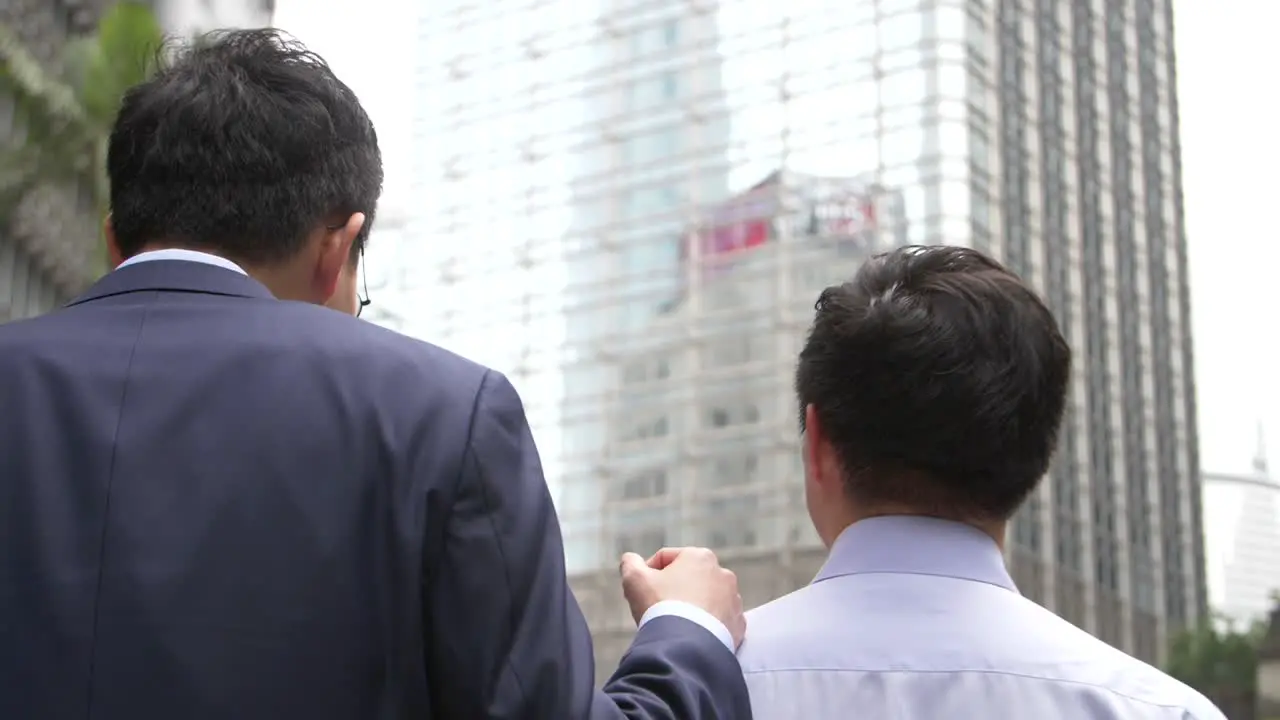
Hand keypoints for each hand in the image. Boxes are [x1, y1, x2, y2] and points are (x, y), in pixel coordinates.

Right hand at [618, 546, 745, 648]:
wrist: (687, 648)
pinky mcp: (738, 626)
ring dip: (691, 608)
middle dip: (672, 591)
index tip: (640, 591)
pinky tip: (691, 636)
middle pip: (688, 579)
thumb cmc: (660, 606)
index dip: (648, 573)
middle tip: (656, 609)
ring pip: (705, 600)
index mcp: (700, 557)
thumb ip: (630, 564)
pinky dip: (706, 626)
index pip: (666, 559)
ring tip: (675, 625)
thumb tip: (630, 559)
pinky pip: (717, 622)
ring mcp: (734, 601)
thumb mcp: (635, 579)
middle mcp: (723, 574)